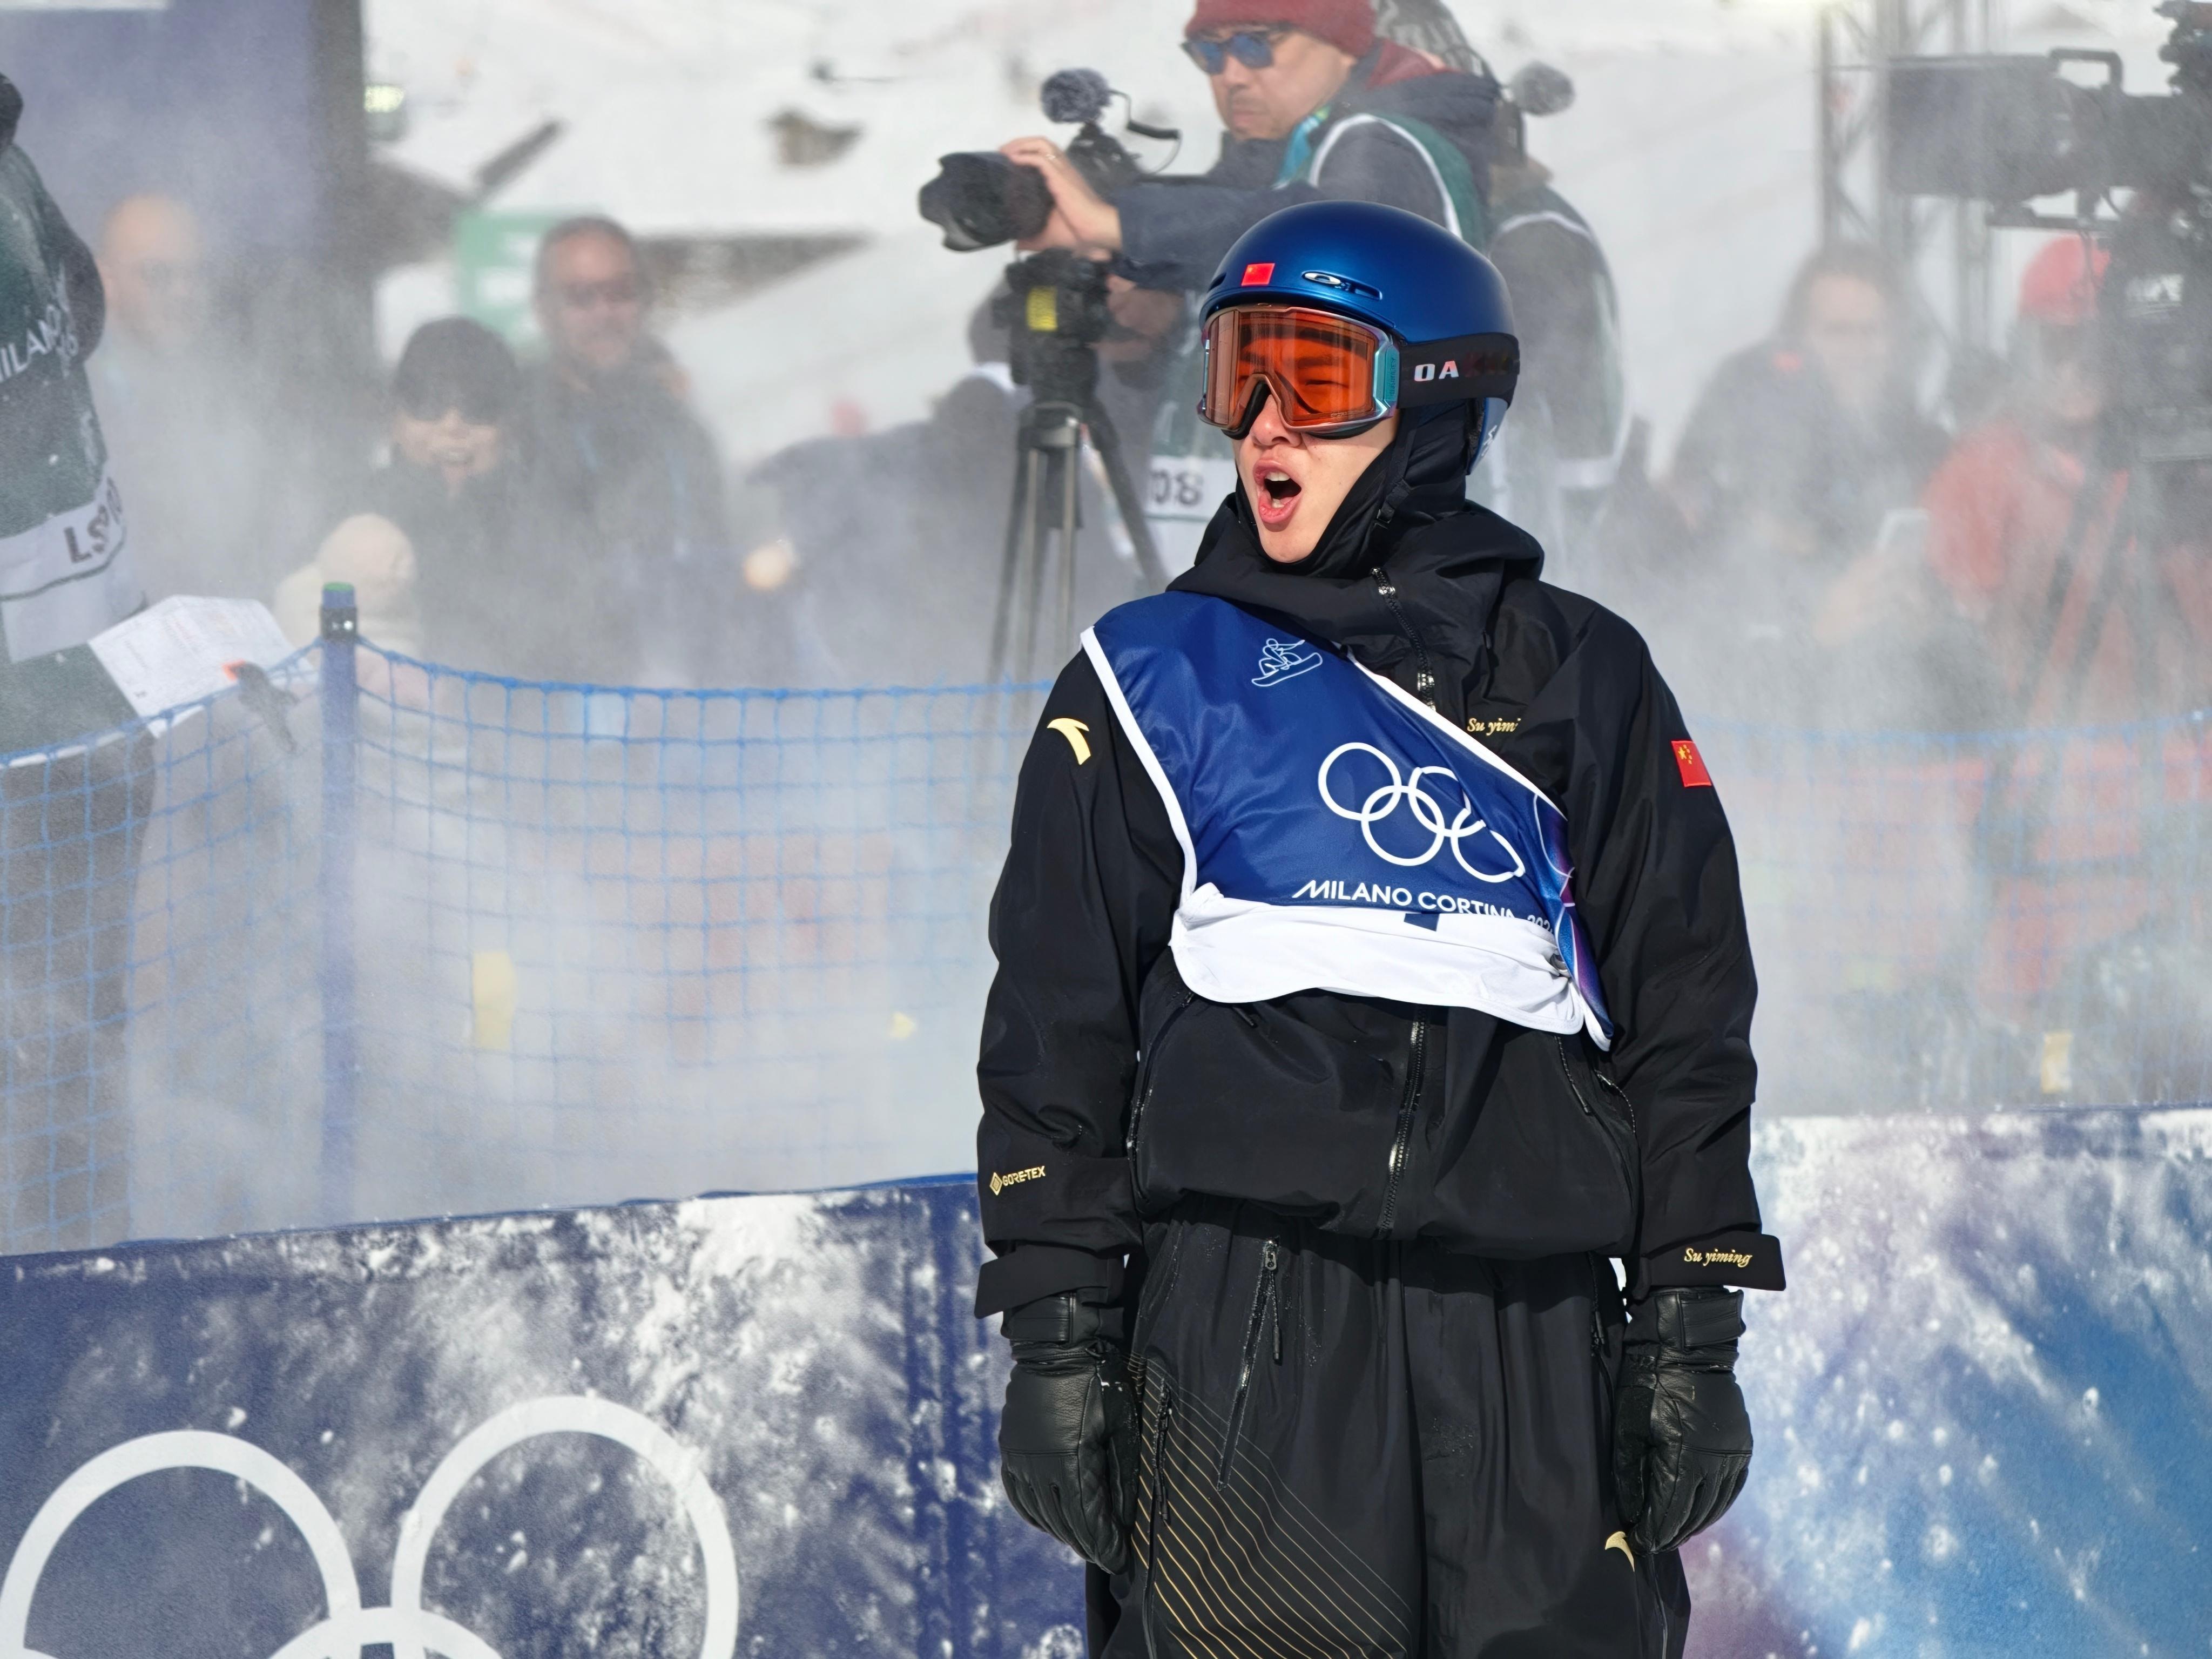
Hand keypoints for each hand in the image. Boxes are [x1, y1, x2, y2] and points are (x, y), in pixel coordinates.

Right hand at [998, 1292, 1137, 1571]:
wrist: (1058, 1344)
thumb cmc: (1100, 1380)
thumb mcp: (1121, 1424)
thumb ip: (1120, 1473)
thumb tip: (1122, 1518)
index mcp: (1073, 1458)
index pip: (1089, 1519)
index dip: (1105, 1545)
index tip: (1119, 1561)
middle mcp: (1041, 1463)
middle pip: (1063, 1521)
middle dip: (1086, 1543)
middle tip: (1105, 1555)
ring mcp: (1020, 1455)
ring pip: (1039, 1511)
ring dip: (1061, 1531)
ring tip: (1081, 1541)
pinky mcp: (1010, 1446)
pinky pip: (1017, 1492)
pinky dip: (1033, 1512)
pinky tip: (1047, 1520)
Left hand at [1000, 137, 1123, 253]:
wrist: (1096, 230)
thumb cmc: (1078, 231)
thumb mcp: (1050, 235)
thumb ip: (1033, 239)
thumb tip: (1017, 246)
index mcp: (1062, 178)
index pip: (1043, 155)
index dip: (1025, 153)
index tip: (1007, 160)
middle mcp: (1062, 169)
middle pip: (1040, 143)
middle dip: (1019, 142)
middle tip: (1002, 152)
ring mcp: (1062, 170)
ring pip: (1041, 144)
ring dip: (1021, 144)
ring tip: (1005, 152)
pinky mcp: (1060, 176)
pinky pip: (1040, 158)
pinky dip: (1025, 155)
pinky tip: (1012, 160)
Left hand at [1613, 1287, 1752, 1553]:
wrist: (1686, 1346)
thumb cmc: (1648, 1382)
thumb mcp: (1628, 1426)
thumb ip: (1629, 1473)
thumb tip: (1631, 1513)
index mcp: (1685, 1458)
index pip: (1669, 1512)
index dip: (1653, 1532)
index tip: (1638, 1544)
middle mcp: (1716, 1463)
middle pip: (1694, 1515)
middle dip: (1672, 1533)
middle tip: (1653, 1542)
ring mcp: (1734, 1454)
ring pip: (1716, 1505)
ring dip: (1695, 1523)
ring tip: (1674, 1533)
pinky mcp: (1742, 1445)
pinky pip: (1732, 1488)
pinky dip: (1717, 1505)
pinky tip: (1703, 1511)